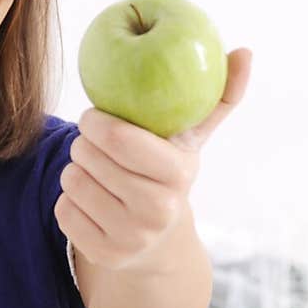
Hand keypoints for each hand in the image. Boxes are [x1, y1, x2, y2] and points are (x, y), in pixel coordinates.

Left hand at [55, 48, 252, 270]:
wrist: (159, 242)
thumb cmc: (168, 172)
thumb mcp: (192, 138)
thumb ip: (218, 96)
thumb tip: (243, 52)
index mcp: (178, 175)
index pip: (119, 139)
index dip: (96, 121)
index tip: (93, 117)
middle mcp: (156, 211)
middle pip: (88, 156)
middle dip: (83, 143)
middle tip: (94, 145)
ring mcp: (130, 238)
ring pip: (72, 181)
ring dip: (75, 170)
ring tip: (96, 172)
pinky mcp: (104, 255)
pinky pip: (63, 211)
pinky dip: (69, 201)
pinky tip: (91, 201)